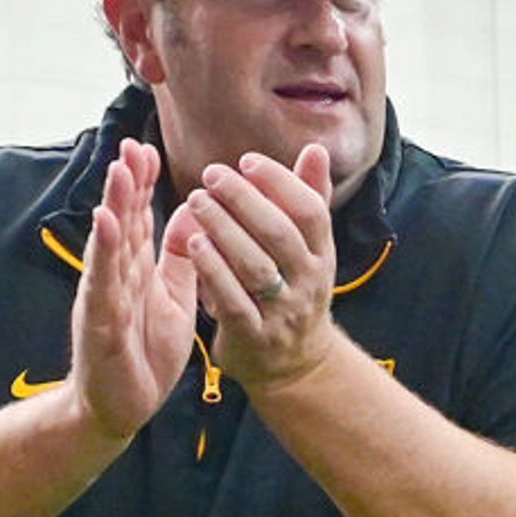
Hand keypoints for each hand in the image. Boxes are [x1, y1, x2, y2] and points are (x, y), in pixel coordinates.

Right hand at [66, 139, 210, 447]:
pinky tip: (106, 223)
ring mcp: (106, 297)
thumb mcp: (173, 299)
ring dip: (114, 206)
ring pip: (110, 245)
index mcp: (135, 272)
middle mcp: (116, 277)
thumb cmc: (144, 354)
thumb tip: (190, 215)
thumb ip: (180, 259)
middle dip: (127, 184)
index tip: (146, 150)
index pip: (139, 220)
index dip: (142, 186)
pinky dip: (104, 252)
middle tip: (131, 145)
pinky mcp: (101, 322)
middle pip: (122, 222)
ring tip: (118, 171)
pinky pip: (104, 282)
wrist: (121, 407)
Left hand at [170, 145, 344, 398]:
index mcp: (321, 256)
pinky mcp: (254, 337)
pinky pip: (234, 301)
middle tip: (211, 175)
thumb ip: (309, 199)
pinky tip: (193, 244)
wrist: (295, 366)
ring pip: (255, 266)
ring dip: (224, 229)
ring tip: (196, 201)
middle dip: (245, 200)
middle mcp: (307, 283)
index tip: (247, 161)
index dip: (281, 183)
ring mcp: (282, 313)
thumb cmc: (292, 292)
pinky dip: (213, 271)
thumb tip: (316, 150)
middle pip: (280, 234)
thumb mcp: (309, 250)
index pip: (310, 212)